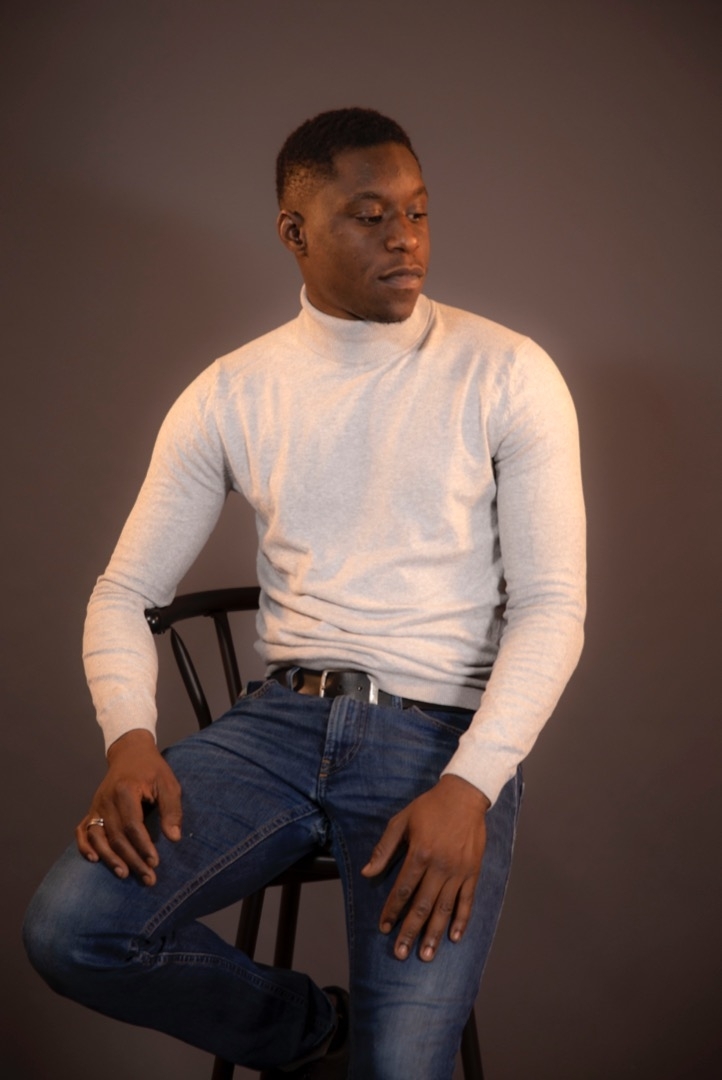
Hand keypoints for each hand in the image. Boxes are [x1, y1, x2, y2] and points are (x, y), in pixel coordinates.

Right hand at [75, 729, 181, 885]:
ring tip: (124, 874)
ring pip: (98, 837)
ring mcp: (96, 806)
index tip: (155, 863)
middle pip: (116, 836)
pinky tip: (94, 860)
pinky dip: (85, 847)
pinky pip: (82, 831)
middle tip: (148, 878)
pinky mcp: (92, 810)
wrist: (130, 752)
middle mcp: (106, 800)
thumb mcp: (168, 783)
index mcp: (125, 791)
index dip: (143, 846)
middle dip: (132, 860)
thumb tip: (175, 837)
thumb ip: (172, 809)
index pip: (132, 825)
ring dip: (110, 859)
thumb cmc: (152, 769)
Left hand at [361, 774, 489, 960]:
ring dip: (433, 934)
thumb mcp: (402, 821)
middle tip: (401, 953)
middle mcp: (439, 866)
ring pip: (444, 909)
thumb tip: (367, 872)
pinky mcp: (472, 871)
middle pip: (422, 906)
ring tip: (425, 955)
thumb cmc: (430, 807)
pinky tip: (454, 938)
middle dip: (410, 931)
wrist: (464, 795)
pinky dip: (461, 921)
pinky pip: (467, 901)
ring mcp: (458, 871)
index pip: (402, 890)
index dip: (392, 911)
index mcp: (420, 853)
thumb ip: (384, 848)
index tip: (384, 928)